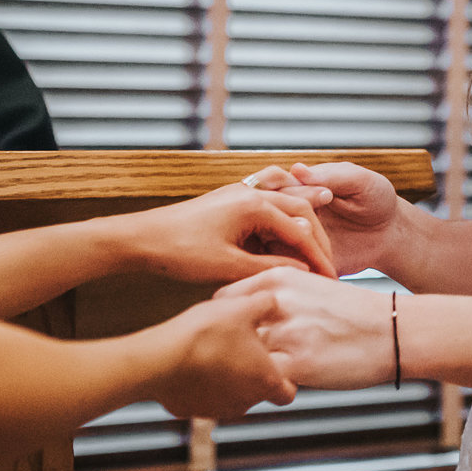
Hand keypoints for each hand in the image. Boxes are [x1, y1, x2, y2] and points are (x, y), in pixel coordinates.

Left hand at [131, 182, 339, 285]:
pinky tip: (287, 240)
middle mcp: (250, 192)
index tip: (331, 278)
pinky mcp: (230, 202)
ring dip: (302, 228)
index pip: (300, 230)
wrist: (140, 239)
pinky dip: (282, 224)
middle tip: (328, 266)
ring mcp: (239, 194)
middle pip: (301, 211)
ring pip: (286, 206)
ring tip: (315, 253)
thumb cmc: (179, 252)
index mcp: (253, 204)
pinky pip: (268, 207)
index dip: (318, 257)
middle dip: (317, 240)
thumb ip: (269, 267)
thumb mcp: (228, 266)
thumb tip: (301, 270)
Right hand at [150, 291, 297, 420]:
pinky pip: (203, 399)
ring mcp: (217, 410)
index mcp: (265, 380)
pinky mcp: (192, 411)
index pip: (288, 393)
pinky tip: (193, 364)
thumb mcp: (243, 307)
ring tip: (214, 353)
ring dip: (227, 380)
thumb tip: (272, 301)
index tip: (276, 362)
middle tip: (239, 348)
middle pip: (258, 393)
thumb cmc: (205, 334)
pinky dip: (202, 386)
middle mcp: (245, 402)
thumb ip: (266, 304)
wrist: (160, 358)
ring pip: (231, 397)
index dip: (286, 378)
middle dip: (252, 373)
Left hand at [218, 266, 400, 391]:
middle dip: (222, 346)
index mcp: (278, 277)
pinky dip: (259, 390)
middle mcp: (277, 301)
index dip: (222, 322)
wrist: (396, 331)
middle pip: (224, 328)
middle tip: (227, 363)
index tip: (226, 337)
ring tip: (246, 382)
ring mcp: (286, 332)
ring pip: (237, 356)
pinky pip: (259, 382)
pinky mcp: (298, 364)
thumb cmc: (356, 313)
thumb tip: (246, 316)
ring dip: (238, 371)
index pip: (224, 299)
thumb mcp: (312, 288)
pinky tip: (272, 393)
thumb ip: (277, 297)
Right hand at [274, 161, 414, 277]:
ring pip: (267, 243)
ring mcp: (290, 238)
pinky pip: (284, 267)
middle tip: (311, 227)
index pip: (275, 186)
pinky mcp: (300, 262)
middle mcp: (288, 212)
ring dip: (284, 246)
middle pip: (266, 215)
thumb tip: (297, 169)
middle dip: (285, 219)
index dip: (288, 191)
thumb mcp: (361, 181)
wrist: (390, 234)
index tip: (316, 200)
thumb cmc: (377, 200)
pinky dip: (293, 268)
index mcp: (300, 187)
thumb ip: (332, 176)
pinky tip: (312, 267)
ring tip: (312, 249)